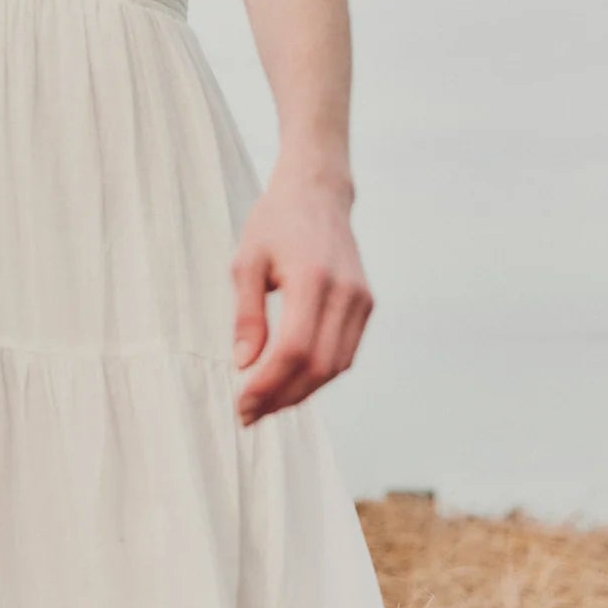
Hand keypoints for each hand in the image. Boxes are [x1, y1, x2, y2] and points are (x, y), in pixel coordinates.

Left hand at [230, 163, 373, 424]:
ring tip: (265, 404)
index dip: (268, 384)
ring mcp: (360, 300)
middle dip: (283, 398)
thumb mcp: (247, 262)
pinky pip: (345, 353)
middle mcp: (344, 293)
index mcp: (313, 279)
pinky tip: (290, 383)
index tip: (241, 404)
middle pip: (318, 366)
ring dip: (301, 393)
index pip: (294, 349)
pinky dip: (318, 376)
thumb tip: (245, 365)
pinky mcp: (366, 305)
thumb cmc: (275, 223)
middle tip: (249, 414)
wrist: (318, 192)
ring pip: (336, 366)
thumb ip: (246, 315)